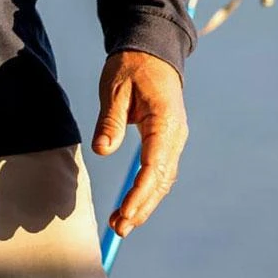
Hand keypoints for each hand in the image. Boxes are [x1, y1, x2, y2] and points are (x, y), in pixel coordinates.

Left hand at [92, 49, 187, 237]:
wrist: (151, 49)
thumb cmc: (131, 66)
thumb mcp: (115, 88)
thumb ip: (110, 120)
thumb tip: (102, 151)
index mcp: (165, 121)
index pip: (155, 166)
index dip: (140, 194)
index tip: (124, 213)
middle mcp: (176, 134)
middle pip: (162, 180)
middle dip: (142, 206)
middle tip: (119, 228)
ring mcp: (174, 137)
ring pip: (163, 179)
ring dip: (145, 202)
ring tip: (121, 223)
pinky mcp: (168, 138)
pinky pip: (160, 170)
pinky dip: (147, 189)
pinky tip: (132, 202)